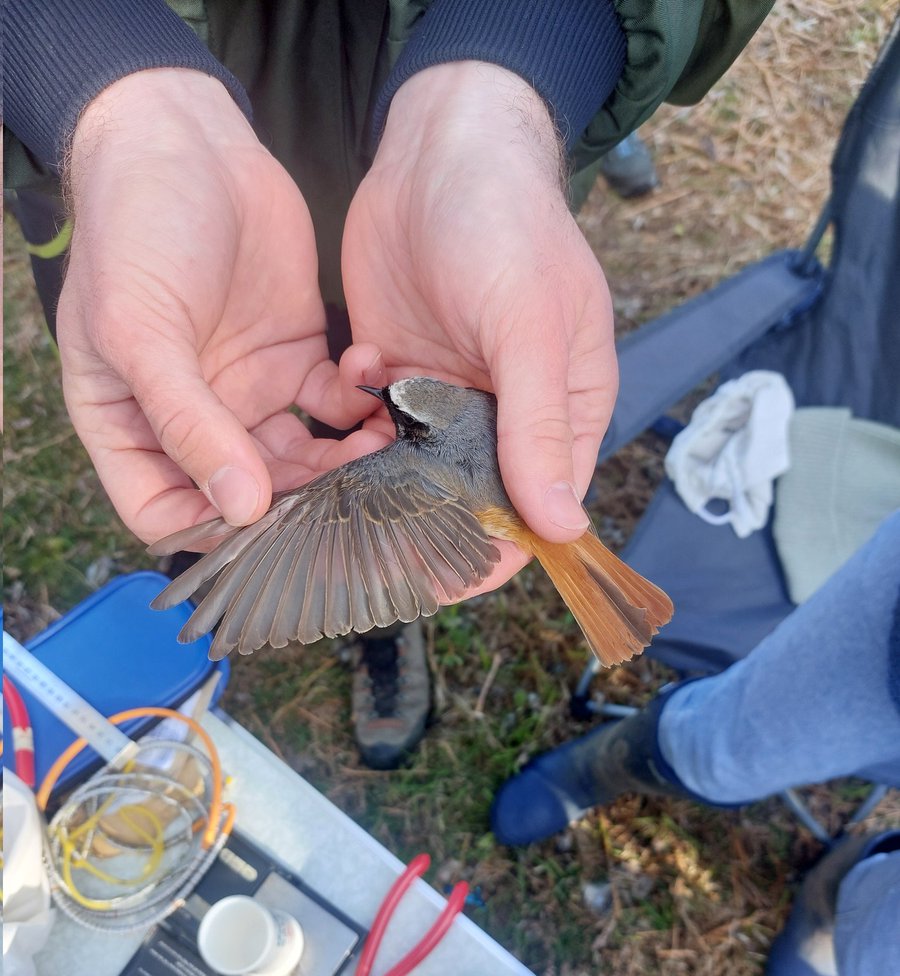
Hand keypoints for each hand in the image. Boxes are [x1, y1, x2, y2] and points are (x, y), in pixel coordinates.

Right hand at [58, 68, 388, 543]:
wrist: (185, 140)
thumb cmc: (135, 231)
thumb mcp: (140, 332)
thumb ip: (187, 422)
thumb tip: (240, 508)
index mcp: (132, 425)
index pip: (163, 512)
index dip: (207, 533)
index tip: (263, 528)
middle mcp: (194, 419)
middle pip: (245, 494)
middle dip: (297, 503)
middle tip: (348, 500)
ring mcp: (248, 391)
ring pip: (300, 460)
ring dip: (339, 465)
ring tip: (379, 452)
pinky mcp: (297, 358)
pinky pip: (333, 408)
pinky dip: (359, 413)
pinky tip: (380, 400)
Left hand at [342, 62, 617, 588]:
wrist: (441, 145)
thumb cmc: (510, 225)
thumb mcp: (530, 328)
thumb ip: (540, 428)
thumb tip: (563, 526)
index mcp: (559, 414)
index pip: (533, 509)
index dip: (491, 551)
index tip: (440, 581)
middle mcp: (502, 417)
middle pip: (465, 501)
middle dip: (420, 524)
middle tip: (367, 549)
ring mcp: (445, 397)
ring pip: (409, 472)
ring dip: (377, 476)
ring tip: (342, 474)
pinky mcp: (396, 372)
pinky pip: (370, 424)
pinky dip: (356, 416)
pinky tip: (356, 374)